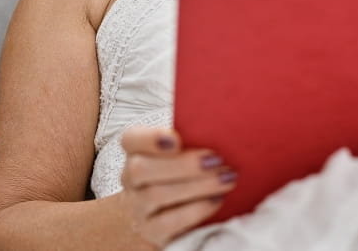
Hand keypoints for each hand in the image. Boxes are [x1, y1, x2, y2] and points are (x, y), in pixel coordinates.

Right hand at [119, 125, 236, 246]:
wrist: (158, 214)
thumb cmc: (178, 174)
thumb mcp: (181, 153)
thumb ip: (192, 138)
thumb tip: (222, 125)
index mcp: (136, 152)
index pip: (131, 139)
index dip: (150, 138)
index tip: (176, 139)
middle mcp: (131, 179)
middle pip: (141, 169)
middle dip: (183, 165)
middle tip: (217, 160)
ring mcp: (138, 208)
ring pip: (156, 195)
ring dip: (197, 186)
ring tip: (227, 179)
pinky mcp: (151, 232)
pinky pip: (168, 223)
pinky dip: (196, 210)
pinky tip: (217, 200)